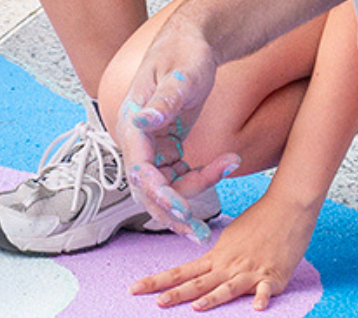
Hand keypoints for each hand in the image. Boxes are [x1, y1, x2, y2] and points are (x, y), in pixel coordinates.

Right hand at [112, 19, 241, 237]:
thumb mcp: (181, 74)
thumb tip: (145, 119)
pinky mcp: (166, 150)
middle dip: (174, 212)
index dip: (159, 194)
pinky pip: (178, 177)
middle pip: (148, 190)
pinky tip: (226, 163)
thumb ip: (165, 98)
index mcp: (131, 124)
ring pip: (164, 189)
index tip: (183, 210)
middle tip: (199, 232)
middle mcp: (136, 141)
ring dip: (192, 195)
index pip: (139, 170)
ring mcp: (150, 148)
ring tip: (226, 176)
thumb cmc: (185, 53)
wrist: (192, 45)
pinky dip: (200, 179)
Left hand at [129, 198, 315, 310]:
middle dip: (176, 294)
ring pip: (228, 287)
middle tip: (156, 303)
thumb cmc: (261, 220)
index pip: (181, 272)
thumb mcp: (231, 237)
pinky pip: (265, 289)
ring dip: (213, 298)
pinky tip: (256, 307)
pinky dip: (261, 298)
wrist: (288, 207)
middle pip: (198, 282)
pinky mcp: (273, 276)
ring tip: (197, 307)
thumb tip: (205, 265)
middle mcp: (229, 265)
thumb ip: (218, 255)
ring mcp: (250, 271)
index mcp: (217, 257)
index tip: (135, 288)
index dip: (157, 281)